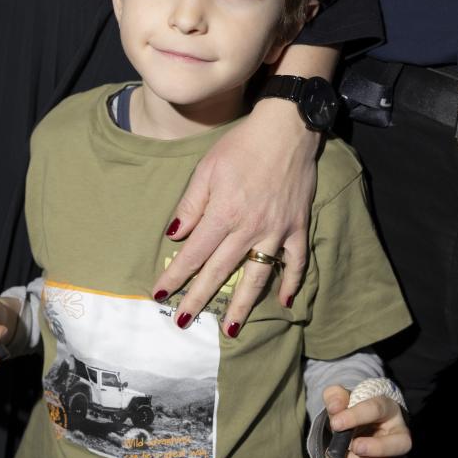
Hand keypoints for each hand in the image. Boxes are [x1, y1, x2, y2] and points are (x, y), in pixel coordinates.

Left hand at [152, 97, 318, 335]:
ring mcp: (276, 231)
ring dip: (242, 305)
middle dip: (199, 299)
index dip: (175, 276)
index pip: (193, 254)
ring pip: (257, 276)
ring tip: (229, 329)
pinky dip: (290, 282)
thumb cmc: (242, 145)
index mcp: (223, 214)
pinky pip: (296, 261)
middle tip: (183, 321)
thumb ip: (191, 204)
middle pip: (220, 272)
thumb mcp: (207, 168)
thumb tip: (176, 234)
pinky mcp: (297, 226)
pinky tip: (283, 301)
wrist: (287, 129)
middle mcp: (249, 229)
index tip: (160, 294)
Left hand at [320, 384, 411, 457]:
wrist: (358, 425)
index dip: (356, 416)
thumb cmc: (354, 410)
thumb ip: (336, 396)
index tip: (335, 424)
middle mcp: (397, 433)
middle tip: (354, 446)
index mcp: (389, 408)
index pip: (377, 410)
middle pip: (400, 444)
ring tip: (338, 457)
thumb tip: (334, 407)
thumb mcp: (343, 397)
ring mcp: (391, 455)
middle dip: (376, 448)